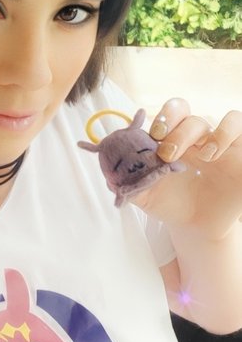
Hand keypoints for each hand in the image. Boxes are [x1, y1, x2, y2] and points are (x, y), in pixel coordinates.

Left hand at [130, 98, 241, 238]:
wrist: (196, 228)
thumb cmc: (171, 205)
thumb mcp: (146, 196)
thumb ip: (129, 183)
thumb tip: (111, 174)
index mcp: (175, 138)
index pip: (173, 113)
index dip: (164, 117)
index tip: (153, 136)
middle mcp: (200, 138)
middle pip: (192, 116)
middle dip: (178, 129)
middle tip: (167, 153)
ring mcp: (224, 146)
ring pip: (227, 119)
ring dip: (213, 133)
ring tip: (204, 156)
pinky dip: (231, 136)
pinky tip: (218, 156)